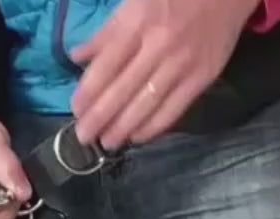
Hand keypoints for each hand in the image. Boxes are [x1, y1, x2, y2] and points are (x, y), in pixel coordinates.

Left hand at [70, 0, 261, 148]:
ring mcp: (182, 63)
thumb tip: (76, 56)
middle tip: (84, 136)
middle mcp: (159, 45)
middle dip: (99, 118)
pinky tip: (137, 136)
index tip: (76, 111)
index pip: (105, 66)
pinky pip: (173, 110)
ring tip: (107, 142)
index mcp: (138, 23)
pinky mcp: (202, 77)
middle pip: (122, 91)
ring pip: (146, 105)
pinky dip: (153, 127)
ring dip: (122, 129)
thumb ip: (106, 32)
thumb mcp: (135, 1)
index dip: (88, 93)